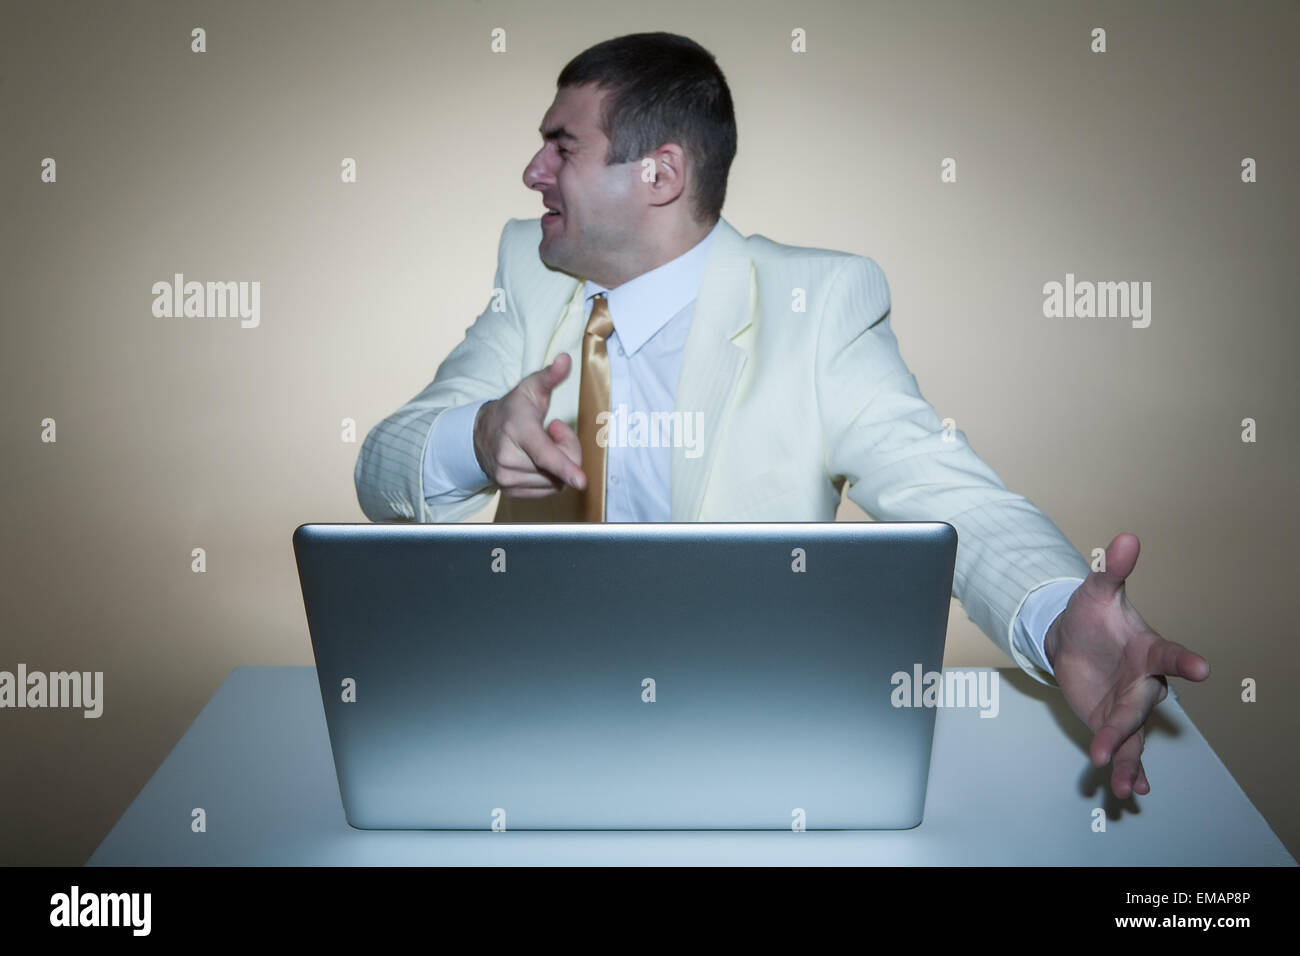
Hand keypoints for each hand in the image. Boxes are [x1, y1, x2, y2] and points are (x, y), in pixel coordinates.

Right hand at [473, 352, 586, 497]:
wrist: (480, 434)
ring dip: (558, 466)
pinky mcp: (508, 491)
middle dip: (567, 451)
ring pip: (554, 482)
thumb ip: (550, 376)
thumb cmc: (513, 410)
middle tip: (554, 432)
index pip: (544, 453)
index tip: (581, 480)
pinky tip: (538, 461)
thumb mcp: (531, 388)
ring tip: (543, 446)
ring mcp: (506, 478)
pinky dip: (550, 478)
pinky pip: (546, 491)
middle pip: (558, 467)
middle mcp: (508, 458)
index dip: (565, 466)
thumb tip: (566, 359)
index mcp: (518, 430)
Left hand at [1044, 532, 1209, 798]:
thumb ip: (1112, 570)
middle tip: (1108, 742)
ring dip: (1126, 757)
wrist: (1073, 640)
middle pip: (1140, 704)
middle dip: (1125, 723)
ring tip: (1124, 785)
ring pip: (1133, 734)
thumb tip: (1126, 537)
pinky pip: (1125, 748)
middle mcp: (1144, 681)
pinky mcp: (1115, 723)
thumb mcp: (1095, 591)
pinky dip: (1128, 768)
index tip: (1203, 669)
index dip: (1184, 661)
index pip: (1169, 655)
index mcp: (1147, 649)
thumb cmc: (1092, 615)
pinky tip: (1130, 791)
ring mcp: (1130, 705)